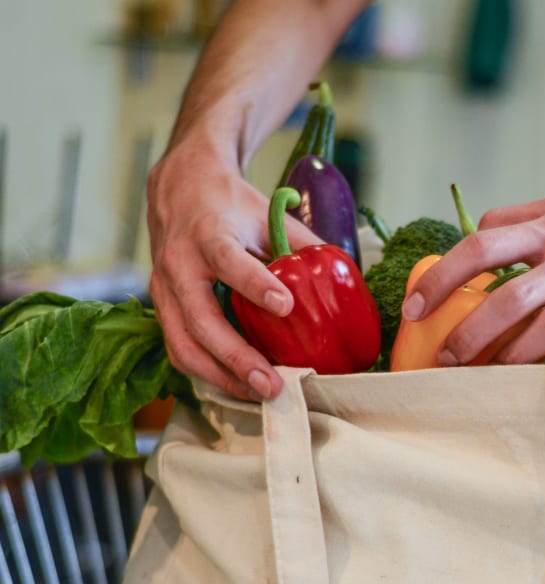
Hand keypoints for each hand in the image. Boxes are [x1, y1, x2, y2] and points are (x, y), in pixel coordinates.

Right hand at [146, 136, 323, 399]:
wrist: (178, 188)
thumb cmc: (229, 204)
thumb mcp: (266, 214)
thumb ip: (300, 246)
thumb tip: (342, 280)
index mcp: (209, 233)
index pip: (228, 259)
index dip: (254, 284)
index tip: (285, 306)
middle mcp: (179, 264)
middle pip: (201, 319)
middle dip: (237, 358)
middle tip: (272, 384)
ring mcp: (164, 290)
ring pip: (184, 345)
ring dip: (222, 377)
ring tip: (259, 394)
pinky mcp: (163, 309)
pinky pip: (180, 349)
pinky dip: (209, 373)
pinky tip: (239, 385)